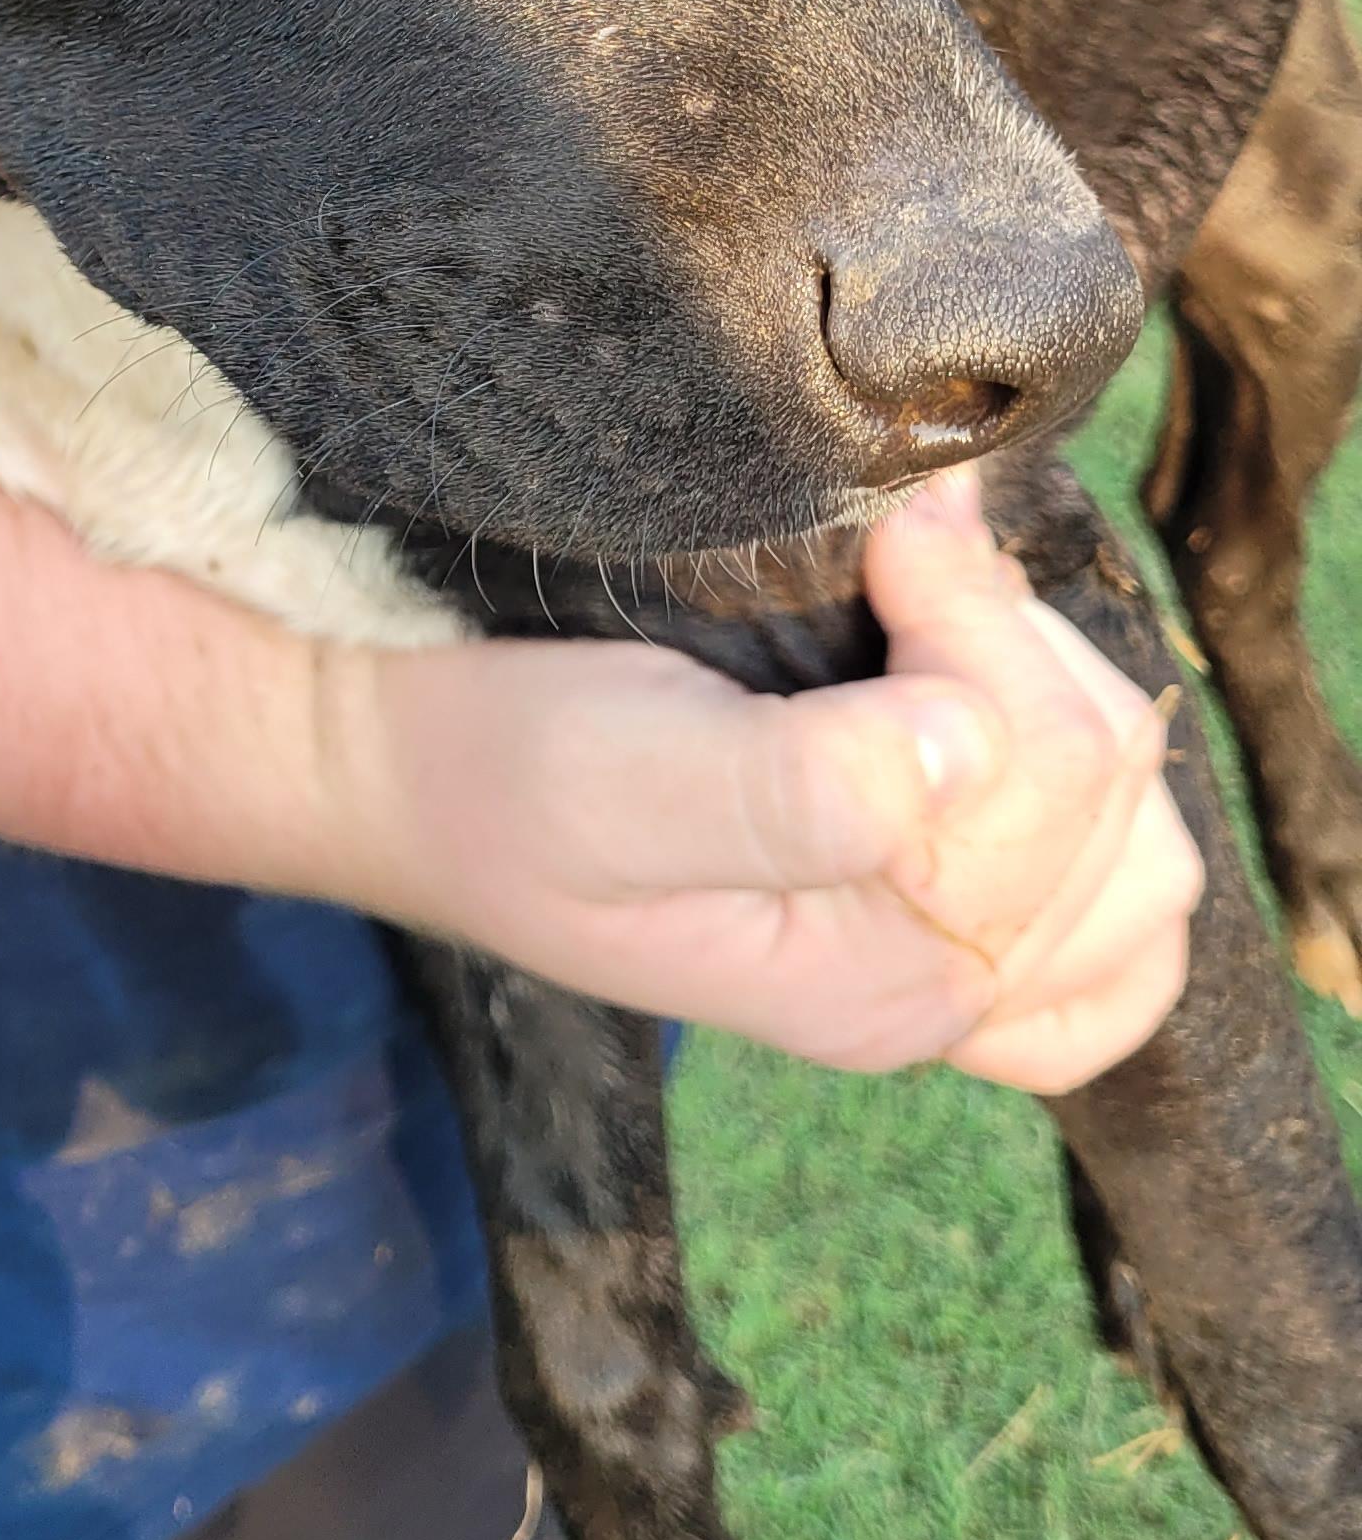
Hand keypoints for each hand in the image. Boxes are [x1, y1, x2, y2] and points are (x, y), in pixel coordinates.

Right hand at [348, 477, 1196, 1089]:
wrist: (403, 774)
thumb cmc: (493, 771)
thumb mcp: (616, 775)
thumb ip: (798, 786)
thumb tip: (969, 743)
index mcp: (873, 987)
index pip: (1051, 788)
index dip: (984, 636)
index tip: (883, 543)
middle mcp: (933, 996)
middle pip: (1111, 805)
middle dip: (1022, 654)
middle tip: (903, 561)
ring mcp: (945, 961)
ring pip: (1136, 833)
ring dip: (1059, 697)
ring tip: (938, 616)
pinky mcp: (935, 905)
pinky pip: (1114, 894)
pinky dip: (1092, 792)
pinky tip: (993, 710)